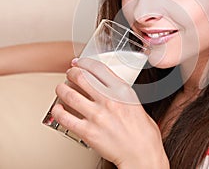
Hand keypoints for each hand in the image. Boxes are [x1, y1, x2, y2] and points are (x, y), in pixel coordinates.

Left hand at [51, 58, 168, 167]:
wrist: (141, 154)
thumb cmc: (143, 132)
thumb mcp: (135, 103)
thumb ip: (120, 93)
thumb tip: (107, 85)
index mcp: (121, 91)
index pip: (98, 68)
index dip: (84, 62)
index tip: (79, 62)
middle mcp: (108, 100)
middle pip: (80, 77)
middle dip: (71, 73)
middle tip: (69, 74)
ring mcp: (97, 115)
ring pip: (69, 94)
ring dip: (61, 89)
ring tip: (61, 89)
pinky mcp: (87, 132)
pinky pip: (64, 117)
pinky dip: (57, 110)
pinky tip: (59, 109)